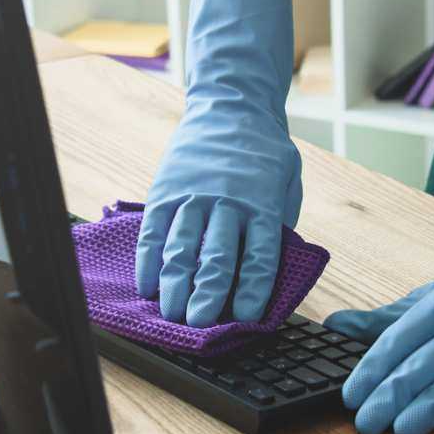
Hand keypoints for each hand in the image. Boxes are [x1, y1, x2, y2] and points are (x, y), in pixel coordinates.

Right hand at [136, 0, 301, 326]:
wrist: (231, 107)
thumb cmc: (264, 155)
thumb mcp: (286, 185)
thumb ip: (277, 226)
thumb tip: (268, 276)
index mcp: (263, 204)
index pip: (259, 256)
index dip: (251, 291)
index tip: (245, 319)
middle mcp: (227, 202)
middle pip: (216, 257)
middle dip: (207, 296)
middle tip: (199, 326)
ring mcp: (192, 196)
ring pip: (180, 248)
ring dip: (174, 285)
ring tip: (171, 315)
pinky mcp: (165, 191)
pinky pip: (153, 232)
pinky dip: (148, 262)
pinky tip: (147, 287)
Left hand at [325, 184, 433, 433]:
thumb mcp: (430, 298)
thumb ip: (383, 320)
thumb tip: (334, 325)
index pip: (398, 341)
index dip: (373, 371)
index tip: (351, 396)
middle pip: (423, 365)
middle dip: (391, 396)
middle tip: (367, 424)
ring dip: (430, 407)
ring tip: (403, 431)